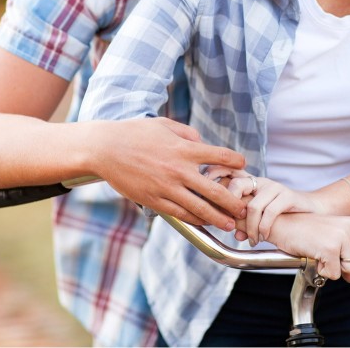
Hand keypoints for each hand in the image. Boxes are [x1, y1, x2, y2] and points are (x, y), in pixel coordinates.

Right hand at [93, 118, 246, 230]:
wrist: (105, 149)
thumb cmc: (135, 133)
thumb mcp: (164, 124)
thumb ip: (187, 133)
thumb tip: (202, 143)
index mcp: (184, 148)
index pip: (220, 156)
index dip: (236, 161)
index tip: (242, 165)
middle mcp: (179, 170)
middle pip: (216, 190)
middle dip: (234, 202)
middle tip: (244, 208)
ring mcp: (167, 187)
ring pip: (200, 208)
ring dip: (218, 218)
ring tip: (229, 224)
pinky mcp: (154, 200)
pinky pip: (180, 214)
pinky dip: (195, 220)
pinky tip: (204, 223)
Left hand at [202, 169, 326, 244]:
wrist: (310, 211)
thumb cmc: (283, 215)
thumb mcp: (261, 216)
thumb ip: (247, 221)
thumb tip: (235, 234)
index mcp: (251, 183)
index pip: (229, 171)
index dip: (215, 175)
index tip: (204, 191)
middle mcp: (261, 181)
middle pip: (237, 184)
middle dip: (229, 205)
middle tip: (229, 225)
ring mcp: (274, 187)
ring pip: (253, 206)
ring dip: (250, 228)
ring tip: (252, 240)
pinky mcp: (288, 196)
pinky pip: (270, 212)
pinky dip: (264, 228)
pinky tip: (263, 237)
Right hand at [263, 212, 349, 281]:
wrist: (282, 224)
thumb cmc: (306, 232)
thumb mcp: (332, 239)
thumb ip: (347, 256)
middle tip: (332, 256)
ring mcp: (341, 237)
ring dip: (336, 269)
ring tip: (321, 255)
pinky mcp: (330, 248)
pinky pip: (335, 274)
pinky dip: (323, 271)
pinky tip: (314, 257)